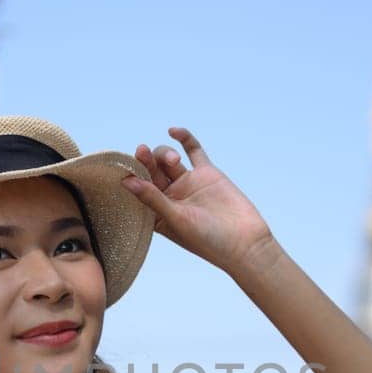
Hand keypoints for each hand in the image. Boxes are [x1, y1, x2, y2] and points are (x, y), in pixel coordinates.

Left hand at [120, 126, 276, 273]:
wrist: (245, 242)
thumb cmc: (207, 240)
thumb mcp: (176, 219)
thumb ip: (152, 199)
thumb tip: (126, 181)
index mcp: (157, 213)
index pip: (138, 189)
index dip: (131, 176)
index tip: (126, 167)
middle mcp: (170, 197)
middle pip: (151, 171)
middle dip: (145, 161)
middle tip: (142, 151)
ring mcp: (188, 183)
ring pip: (168, 160)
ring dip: (165, 154)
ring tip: (173, 161)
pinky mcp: (206, 173)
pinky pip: (193, 151)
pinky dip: (184, 139)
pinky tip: (173, 130)